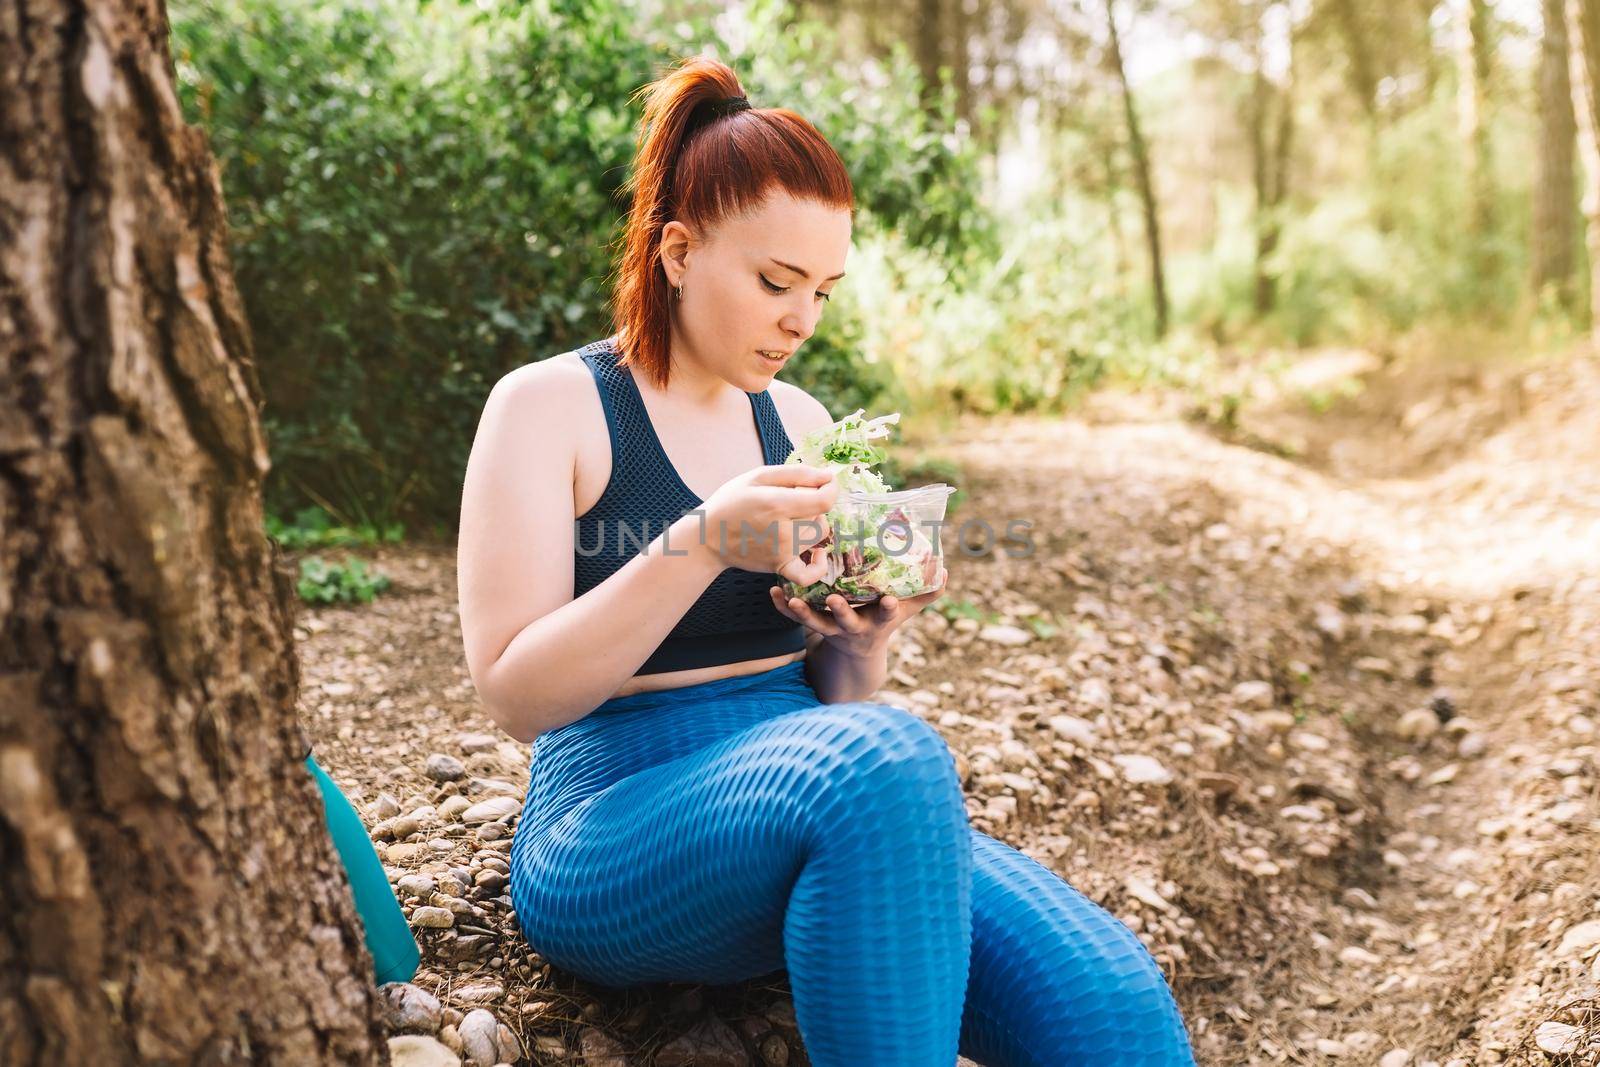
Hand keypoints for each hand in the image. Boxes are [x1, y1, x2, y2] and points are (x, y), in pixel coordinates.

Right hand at [698, 464, 837, 583]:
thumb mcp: (758, 476)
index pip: (824, 500)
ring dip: (813, 523)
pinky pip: (809, 575)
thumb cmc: (732, 502)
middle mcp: (782, 531)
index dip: (831, 487)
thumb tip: (828, 475)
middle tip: (792, 498)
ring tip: (793, 517)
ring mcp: (782, 552)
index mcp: (776, 504)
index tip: (826, 481)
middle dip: (813, 502)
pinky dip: (818, 565)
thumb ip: (797, 474)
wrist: (708, 537)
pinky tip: (816, 552)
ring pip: (819, 535)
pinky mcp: (780, 567)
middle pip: (821, 515)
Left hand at [768, 566, 947, 657]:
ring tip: (791, 597)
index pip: (886, 614)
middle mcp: (855, 627)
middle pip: (847, 622)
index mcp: (879, 621)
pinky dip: (784, 607)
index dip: (887, 608)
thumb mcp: (907, 609)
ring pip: (816, 624)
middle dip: (842, 612)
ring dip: (802, 613)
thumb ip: (926, 592)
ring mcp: (832, 629)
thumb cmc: (883, 619)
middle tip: (833, 599)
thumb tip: (944, 569)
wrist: (858, 653)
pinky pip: (796, 619)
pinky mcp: (814, 626)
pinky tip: (774, 592)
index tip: (889, 600)